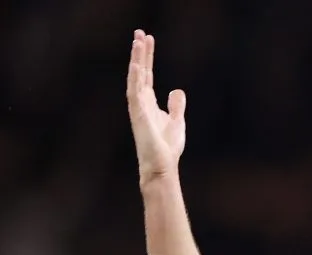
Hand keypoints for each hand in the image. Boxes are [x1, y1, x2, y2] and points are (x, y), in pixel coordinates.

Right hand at [126, 29, 185, 181]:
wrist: (162, 166)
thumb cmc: (167, 147)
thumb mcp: (176, 121)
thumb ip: (175, 105)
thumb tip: (177, 90)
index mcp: (149, 102)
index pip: (147, 74)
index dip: (147, 57)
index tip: (148, 39)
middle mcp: (141, 102)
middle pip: (140, 71)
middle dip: (140, 52)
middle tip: (140, 32)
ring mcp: (138, 108)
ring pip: (136, 78)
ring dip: (137, 60)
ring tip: (138, 41)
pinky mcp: (138, 116)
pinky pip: (134, 93)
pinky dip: (135, 79)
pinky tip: (137, 65)